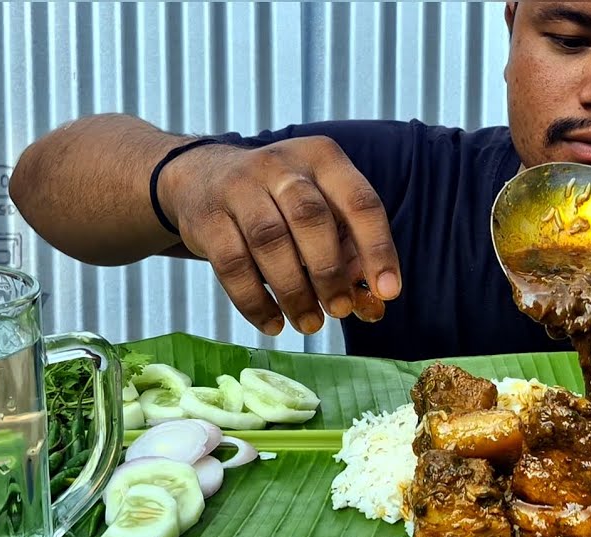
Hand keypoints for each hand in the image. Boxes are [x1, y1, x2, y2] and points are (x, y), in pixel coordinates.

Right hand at [159, 137, 400, 335]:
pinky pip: (232, 265)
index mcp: (322, 158)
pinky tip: (273, 323)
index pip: (360, 202)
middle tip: (340, 310)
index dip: (378, 249)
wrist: (201, 177)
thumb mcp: (319, 207)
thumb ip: (348, 249)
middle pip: (311, 218)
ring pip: (270, 241)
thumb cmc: (278, 202)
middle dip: (330, 271)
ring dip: (294, 291)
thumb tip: (374, 302)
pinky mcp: (206, 217)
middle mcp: (280, 165)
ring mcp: (238, 187)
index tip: (388, 292)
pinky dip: (255, 301)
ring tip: (310, 323)